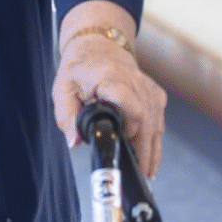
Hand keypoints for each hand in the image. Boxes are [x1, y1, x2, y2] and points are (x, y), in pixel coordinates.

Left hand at [50, 15, 166, 178]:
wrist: (99, 48)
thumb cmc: (80, 70)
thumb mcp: (63, 89)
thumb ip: (67, 116)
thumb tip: (74, 141)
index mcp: (110, 79)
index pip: (130, 103)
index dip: (130, 126)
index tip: (123, 142)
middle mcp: (134, 82)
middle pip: (147, 119)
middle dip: (143, 148)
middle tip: (138, 172)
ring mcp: (148, 88)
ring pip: (156, 123)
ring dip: (152, 149)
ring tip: (147, 173)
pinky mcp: (155, 95)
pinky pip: (159, 121)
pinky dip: (155, 140)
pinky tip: (150, 159)